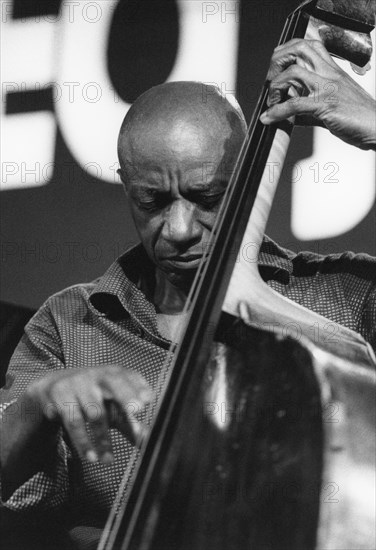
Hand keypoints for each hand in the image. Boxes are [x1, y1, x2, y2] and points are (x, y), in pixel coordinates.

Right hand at [25, 365, 152, 463]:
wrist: (54, 386)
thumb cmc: (93, 398)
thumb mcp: (112, 406)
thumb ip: (130, 421)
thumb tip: (148, 440)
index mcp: (115, 375)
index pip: (131, 377)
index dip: (140, 388)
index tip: (149, 400)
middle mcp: (99, 376)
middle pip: (114, 383)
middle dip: (126, 395)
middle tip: (137, 410)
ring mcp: (79, 383)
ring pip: (95, 412)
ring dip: (103, 439)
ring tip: (108, 461)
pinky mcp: (60, 395)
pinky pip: (73, 421)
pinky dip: (82, 442)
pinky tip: (90, 457)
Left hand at [260, 39, 375, 149]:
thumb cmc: (357, 117)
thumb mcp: (330, 105)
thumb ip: (307, 106)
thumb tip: (287, 114)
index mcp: (332, 70)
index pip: (308, 46)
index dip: (287, 52)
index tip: (277, 69)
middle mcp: (329, 73)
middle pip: (299, 49)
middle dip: (277, 61)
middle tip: (271, 81)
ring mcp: (327, 87)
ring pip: (293, 73)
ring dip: (275, 87)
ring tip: (272, 102)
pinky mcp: (326, 104)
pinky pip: (295, 104)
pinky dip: (277, 111)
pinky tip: (269, 118)